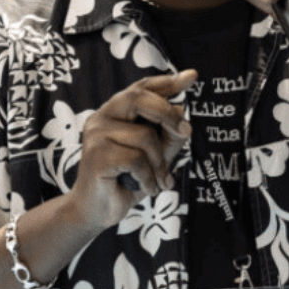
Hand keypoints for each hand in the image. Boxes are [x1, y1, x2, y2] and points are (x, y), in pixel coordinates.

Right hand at [69, 70, 196, 228]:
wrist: (96, 211)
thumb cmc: (125, 180)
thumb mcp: (156, 157)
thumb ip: (168, 136)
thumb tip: (182, 112)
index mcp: (115, 113)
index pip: (141, 89)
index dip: (167, 82)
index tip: (192, 76)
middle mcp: (102, 118)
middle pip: (139, 99)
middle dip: (168, 114)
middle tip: (186, 131)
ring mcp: (96, 136)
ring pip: (144, 136)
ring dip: (160, 163)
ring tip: (159, 180)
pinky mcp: (97, 156)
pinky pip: (136, 159)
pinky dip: (148, 177)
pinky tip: (146, 187)